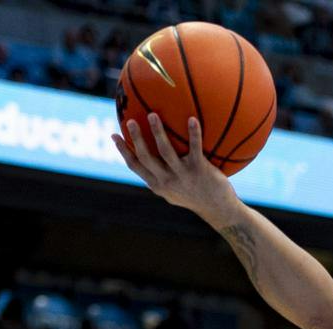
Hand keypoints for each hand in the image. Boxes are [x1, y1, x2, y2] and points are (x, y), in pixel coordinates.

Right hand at [112, 113, 239, 227]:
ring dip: (157, 132)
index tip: (114, 135)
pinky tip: (192, 119)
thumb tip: (152, 157)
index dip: (123, 151)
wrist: (219, 209)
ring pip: (165, 151)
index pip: (135, 166)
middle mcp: (167, 181)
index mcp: (157, 184)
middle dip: (136, 139)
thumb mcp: (175, 191)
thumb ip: (162, 176)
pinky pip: (195, 148)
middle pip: (145, 157)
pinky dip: (194, 133)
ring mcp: (183, 176)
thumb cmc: (196, 196)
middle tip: (130, 120)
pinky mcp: (199, 170)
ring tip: (152, 114)